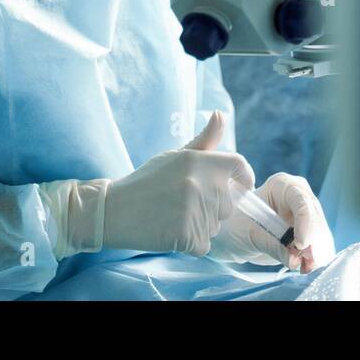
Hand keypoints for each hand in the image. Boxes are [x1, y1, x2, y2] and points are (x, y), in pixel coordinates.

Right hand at [100, 110, 256, 255]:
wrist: (114, 210)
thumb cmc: (147, 181)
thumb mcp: (174, 156)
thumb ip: (204, 141)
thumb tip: (220, 115)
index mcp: (198, 160)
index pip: (239, 166)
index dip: (244, 178)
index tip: (239, 187)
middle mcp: (200, 183)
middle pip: (229, 203)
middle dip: (213, 208)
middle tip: (184, 205)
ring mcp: (195, 211)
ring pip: (216, 226)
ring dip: (201, 227)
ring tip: (173, 217)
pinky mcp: (188, 236)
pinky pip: (203, 245)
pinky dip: (190, 244)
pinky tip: (170, 232)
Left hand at [208, 172, 335, 272]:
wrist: (233, 233)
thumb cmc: (235, 225)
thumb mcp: (249, 234)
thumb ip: (272, 245)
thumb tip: (295, 261)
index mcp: (282, 186)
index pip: (301, 201)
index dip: (306, 223)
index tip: (301, 245)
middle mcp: (299, 196)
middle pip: (315, 218)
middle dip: (314, 241)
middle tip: (307, 263)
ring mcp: (305, 214)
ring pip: (320, 233)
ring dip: (316, 253)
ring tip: (304, 267)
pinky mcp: (308, 233)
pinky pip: (318, 246)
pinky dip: (314, 258)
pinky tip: (305, 267)